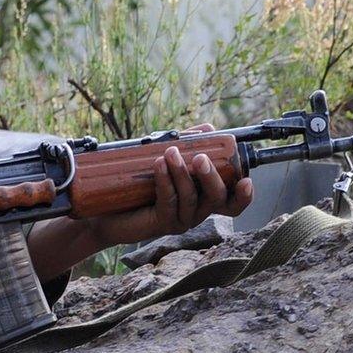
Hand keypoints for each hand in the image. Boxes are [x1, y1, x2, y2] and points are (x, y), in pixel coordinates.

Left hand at [84, 123, 252, 247]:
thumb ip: (188, 144)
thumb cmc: (138, 182)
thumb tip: (209, 128)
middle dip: (212, 177)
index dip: (244, 196)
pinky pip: (169, 202)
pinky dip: (165, 181)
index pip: (232, 203)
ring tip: (170, 152)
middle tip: (200, 157)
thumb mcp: (165, 157)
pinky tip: (158, 164)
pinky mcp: (161, 223)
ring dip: (182, 173)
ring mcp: (181, 220)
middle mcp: (197, 211)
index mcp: (203, 198)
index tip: (246, 181)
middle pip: (218, 199)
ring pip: (191, 199)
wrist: (106, 208)